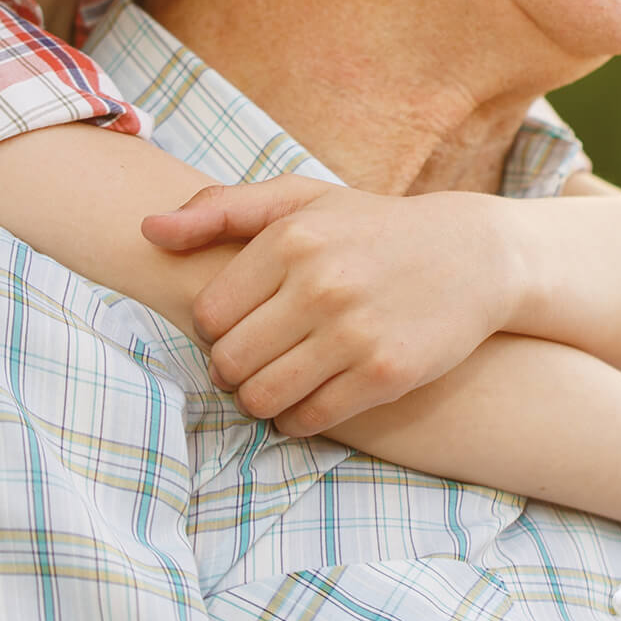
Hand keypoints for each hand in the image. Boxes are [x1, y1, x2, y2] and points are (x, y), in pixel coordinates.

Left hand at [142, 176, 521, 436]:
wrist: (472, 255)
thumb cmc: (370, 228)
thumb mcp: (300, 201)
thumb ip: (221, 210)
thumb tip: (147, 230)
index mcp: (291, 238)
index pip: (208, 314)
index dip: (214, 329)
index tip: (237, 326)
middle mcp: (320, 284)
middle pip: (229, 361)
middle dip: (230, 369)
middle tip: (251, 360)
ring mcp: (353, 332)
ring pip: (262, 396)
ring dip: (257, 400)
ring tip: (272, 382)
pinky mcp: (384, 374)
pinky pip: (309, 419)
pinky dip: (296, 419)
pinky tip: (306, 400)